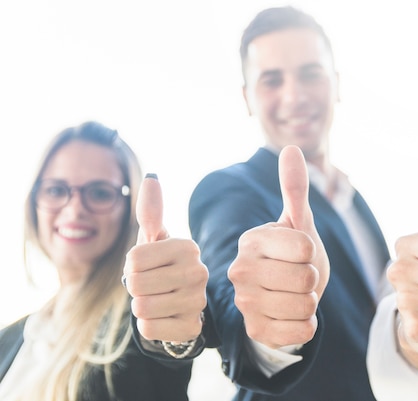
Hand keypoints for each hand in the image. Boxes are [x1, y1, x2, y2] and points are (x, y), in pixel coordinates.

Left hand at [124, 174, 208, 341]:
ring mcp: (198, 301)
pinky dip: (149, 325)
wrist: (177, 303)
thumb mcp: (153, 240)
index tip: (147, 266)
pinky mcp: (192, 327)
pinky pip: (149, 329)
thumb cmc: (160, 267)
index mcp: (188, 247)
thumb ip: (151, 211)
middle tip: (151, 285)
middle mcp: (199, 272)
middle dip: (135, 287)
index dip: (131, 265)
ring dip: (141, 306)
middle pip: (136, 285)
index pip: (134, 259)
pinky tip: (164, 317)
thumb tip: (151, 176)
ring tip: (157, 300)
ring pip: (142, 308)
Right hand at [227, 145, 329, 348]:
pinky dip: (307, 324)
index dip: (312, 252)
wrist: (285, 295)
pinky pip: (302, 331)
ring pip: (305, 306)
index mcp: (251, 240)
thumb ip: (294, 188)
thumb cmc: (293, 254)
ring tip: (296, 294)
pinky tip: (292, 314)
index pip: (305, 247)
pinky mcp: (255, 330)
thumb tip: (291, 149)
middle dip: (312, 279)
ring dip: (310, 301)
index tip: (299, 253)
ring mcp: (245, 303)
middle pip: (306, 279)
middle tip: (299, 276)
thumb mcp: (297, 221)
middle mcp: (240, 271)